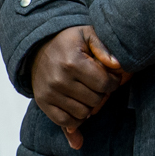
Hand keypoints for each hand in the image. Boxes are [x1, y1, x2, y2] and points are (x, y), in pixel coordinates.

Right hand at [29, 26, 124, 150]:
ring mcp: (49, 93)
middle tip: (98, 84)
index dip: (113, 82)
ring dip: (90, 105)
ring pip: (83, 113)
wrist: (36, 48)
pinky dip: (75, 119)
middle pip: (95, 100)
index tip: (111, 77)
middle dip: (102, 93)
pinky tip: (79, 108)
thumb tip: (117, 65)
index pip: (104, 84)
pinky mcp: (42, 102)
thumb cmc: (68, 41)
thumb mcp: (86, 34)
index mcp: (72, 63)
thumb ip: (103, 47)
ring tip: (88, 92)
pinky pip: (64, 121)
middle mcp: (59, 80)